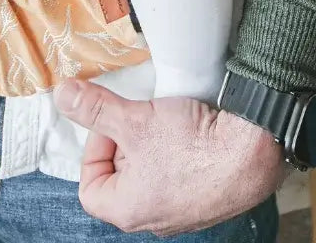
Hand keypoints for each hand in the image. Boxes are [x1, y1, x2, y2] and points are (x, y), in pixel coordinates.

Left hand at [55, 80, 284, 235]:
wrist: (252, 153)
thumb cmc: (191, 146)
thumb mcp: (134, 120)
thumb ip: (96, 109)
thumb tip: (63, 96)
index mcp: (129, 209)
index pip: (90, 188)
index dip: (93, 151)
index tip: (110, 123)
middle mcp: (154, 218)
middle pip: (121, 180)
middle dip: (124, 143)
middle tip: (136, 115)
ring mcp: (183, 211)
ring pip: (151, 176)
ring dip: (151, 146)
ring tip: (162, 119)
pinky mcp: (207, 197)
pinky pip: (180, 176)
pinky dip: (177, 152)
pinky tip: (188, 131)